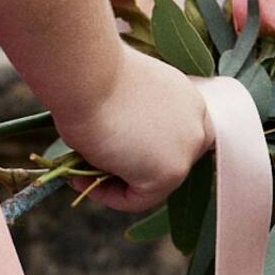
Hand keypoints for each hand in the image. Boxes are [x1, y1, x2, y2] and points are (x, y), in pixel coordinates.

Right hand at [54, 52, 212, 214]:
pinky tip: (81, 179)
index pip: (177, 136)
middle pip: (169, 162)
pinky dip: (107, 196)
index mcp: (185, 98)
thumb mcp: (120, 97)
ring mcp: (186, 149)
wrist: (86, 74)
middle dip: (133, 170)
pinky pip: (136, 199)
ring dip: (116, 183)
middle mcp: (194, 122)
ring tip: (80, 174)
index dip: (146, 151)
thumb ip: (132, 122)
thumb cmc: (91, 76)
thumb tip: (114, 144)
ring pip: (151, 183)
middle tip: (96, 169)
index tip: (112, 153)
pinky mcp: (169, 172)